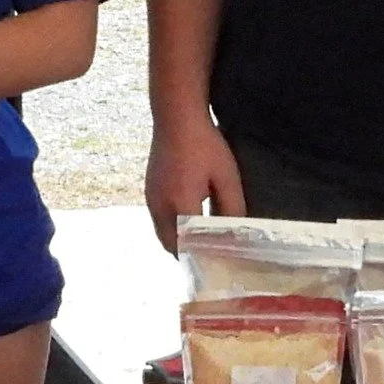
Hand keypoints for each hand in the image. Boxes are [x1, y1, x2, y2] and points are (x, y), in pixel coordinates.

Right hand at [144, 116, 246, 252]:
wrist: (176, 116)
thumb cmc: (205, 144)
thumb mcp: (226, 176)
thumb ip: (231, 206)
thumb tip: (234, 232)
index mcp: (181, 204)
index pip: (190, 245)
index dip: (203, 258)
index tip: (217, 267)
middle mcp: (160, 207)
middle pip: (171, 245)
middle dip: (188, 255)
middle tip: (209, 261)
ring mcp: (151, 199)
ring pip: (162, 233)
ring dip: (178, 242)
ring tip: (200, 245)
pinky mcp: (148, 190)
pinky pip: (158, 220)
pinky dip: (170, 229)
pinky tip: (186, 223)